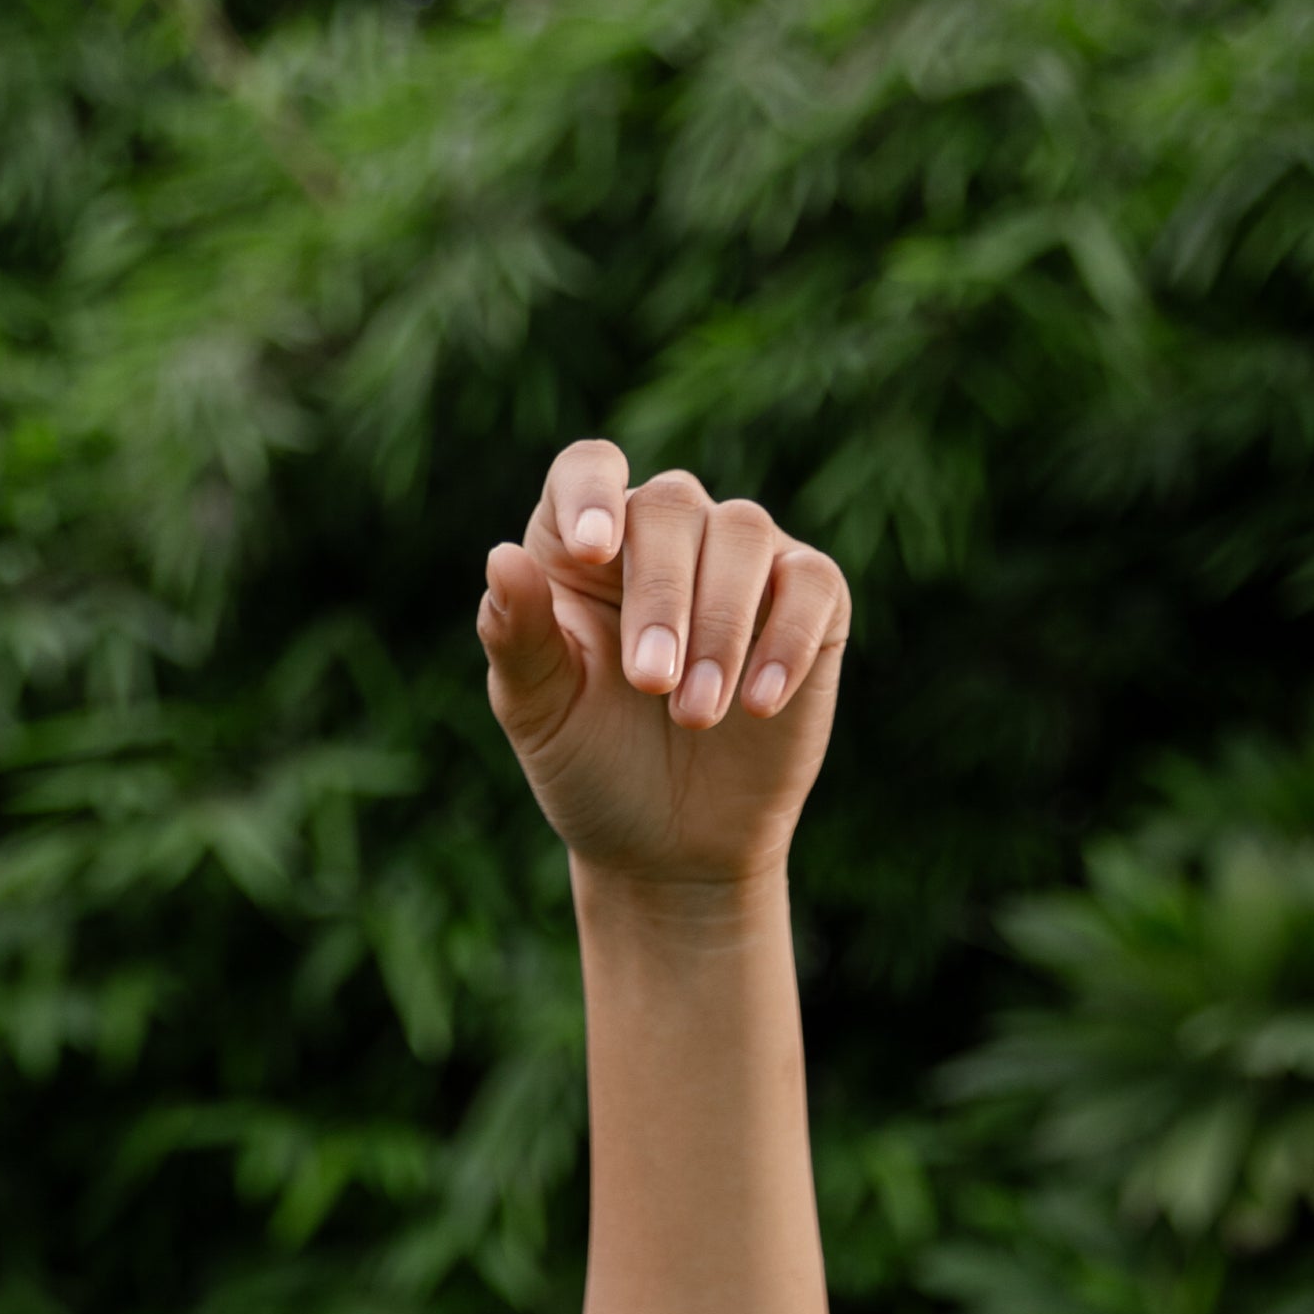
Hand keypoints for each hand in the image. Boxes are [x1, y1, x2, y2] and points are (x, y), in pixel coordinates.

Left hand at [479, 441, 849, 896]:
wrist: (669, 843)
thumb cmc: (591, 763)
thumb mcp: (539, 710)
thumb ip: (517, 636)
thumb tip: (501, 557)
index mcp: (583, 545)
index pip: (589, 469)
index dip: (592, 494)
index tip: (592, 551)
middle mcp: (665, 533)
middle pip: (671, 507)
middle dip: (662, 596)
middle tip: (650, 684)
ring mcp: (741, 561)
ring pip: (744, 533)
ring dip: (720, 626)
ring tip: (695, 714)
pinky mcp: (809, 599)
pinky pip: (812, 583)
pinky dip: (786, 640)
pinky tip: (757, 704)